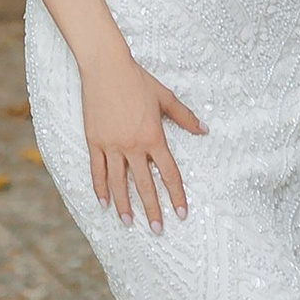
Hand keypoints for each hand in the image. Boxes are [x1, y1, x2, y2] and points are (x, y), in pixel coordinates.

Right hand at [81, 49, 204, 229]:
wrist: (106, 68)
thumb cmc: (137, 80)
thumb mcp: (165, 97)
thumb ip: (184, 117)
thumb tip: (204, 130)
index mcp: (153, 137)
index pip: (168, 174)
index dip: (176, 195)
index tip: (181, 213)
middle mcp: (133, 146)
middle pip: (144, 185)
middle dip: (152, 209)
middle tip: (157, 230)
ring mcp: (112, 145)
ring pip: (118, 183)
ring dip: (124, 205)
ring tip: (128, 223)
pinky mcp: (94, 142)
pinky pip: (97, 171)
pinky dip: (100, 188)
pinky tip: (104, 203)